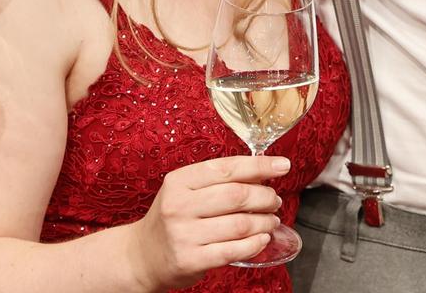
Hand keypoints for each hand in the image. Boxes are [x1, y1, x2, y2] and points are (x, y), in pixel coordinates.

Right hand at [126, 155, 287, 288]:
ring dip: (264, 222)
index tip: (283, 166)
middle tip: (274, 200)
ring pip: (240, 224)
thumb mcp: (185, 191)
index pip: (227, 168)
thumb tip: (263, 171)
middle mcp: (179, 206)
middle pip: (237, 196)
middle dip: (265, 197)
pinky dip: (254, 244)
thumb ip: (218, 180)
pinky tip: (262, 239)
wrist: (142, 256)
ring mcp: (183, 234)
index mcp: (179, 181)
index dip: (260, 166)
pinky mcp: (190, 260)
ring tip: (271, 220)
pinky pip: (233, 250)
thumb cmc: (173, 219)